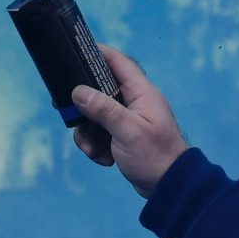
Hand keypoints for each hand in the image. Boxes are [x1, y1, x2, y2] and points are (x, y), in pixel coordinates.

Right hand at [69, 46, 189, 197]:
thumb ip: (103, 109)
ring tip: (94, 150)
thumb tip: (78, 91)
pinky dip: (97, 146)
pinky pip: (100, 134)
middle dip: (84, 107)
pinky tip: (104, 159)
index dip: (98, 53)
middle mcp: (134, 102)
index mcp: (141, 93)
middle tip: (68, 113)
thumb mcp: (127, 131)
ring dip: (89, 133)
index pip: (118, 62)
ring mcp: (128, 120)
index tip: (75, 51)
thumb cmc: (154, 155)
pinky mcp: (122, 137)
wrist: (170, 186)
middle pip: (99, 91)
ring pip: (95, 116)